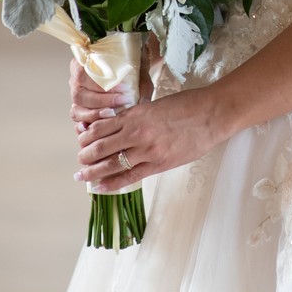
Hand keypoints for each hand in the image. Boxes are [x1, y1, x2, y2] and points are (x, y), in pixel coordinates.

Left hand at [73, 84, 220, 191]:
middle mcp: (137, 131)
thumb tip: (120, 125)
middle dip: (86, 155)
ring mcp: (147, 149)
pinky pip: (129, 176)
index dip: (87, 135)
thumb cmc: (188, 105)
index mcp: (136, 113)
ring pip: (111, 163)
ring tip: (82, 176)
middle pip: (101, 146)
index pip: (101, 126)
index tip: (82, 140)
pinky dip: (111, 183)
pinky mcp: (159, 163)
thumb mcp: (156, 105)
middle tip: (79, 161)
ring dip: (93, 171)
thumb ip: (138, 115)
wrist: (212, 113)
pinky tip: (99, 187)